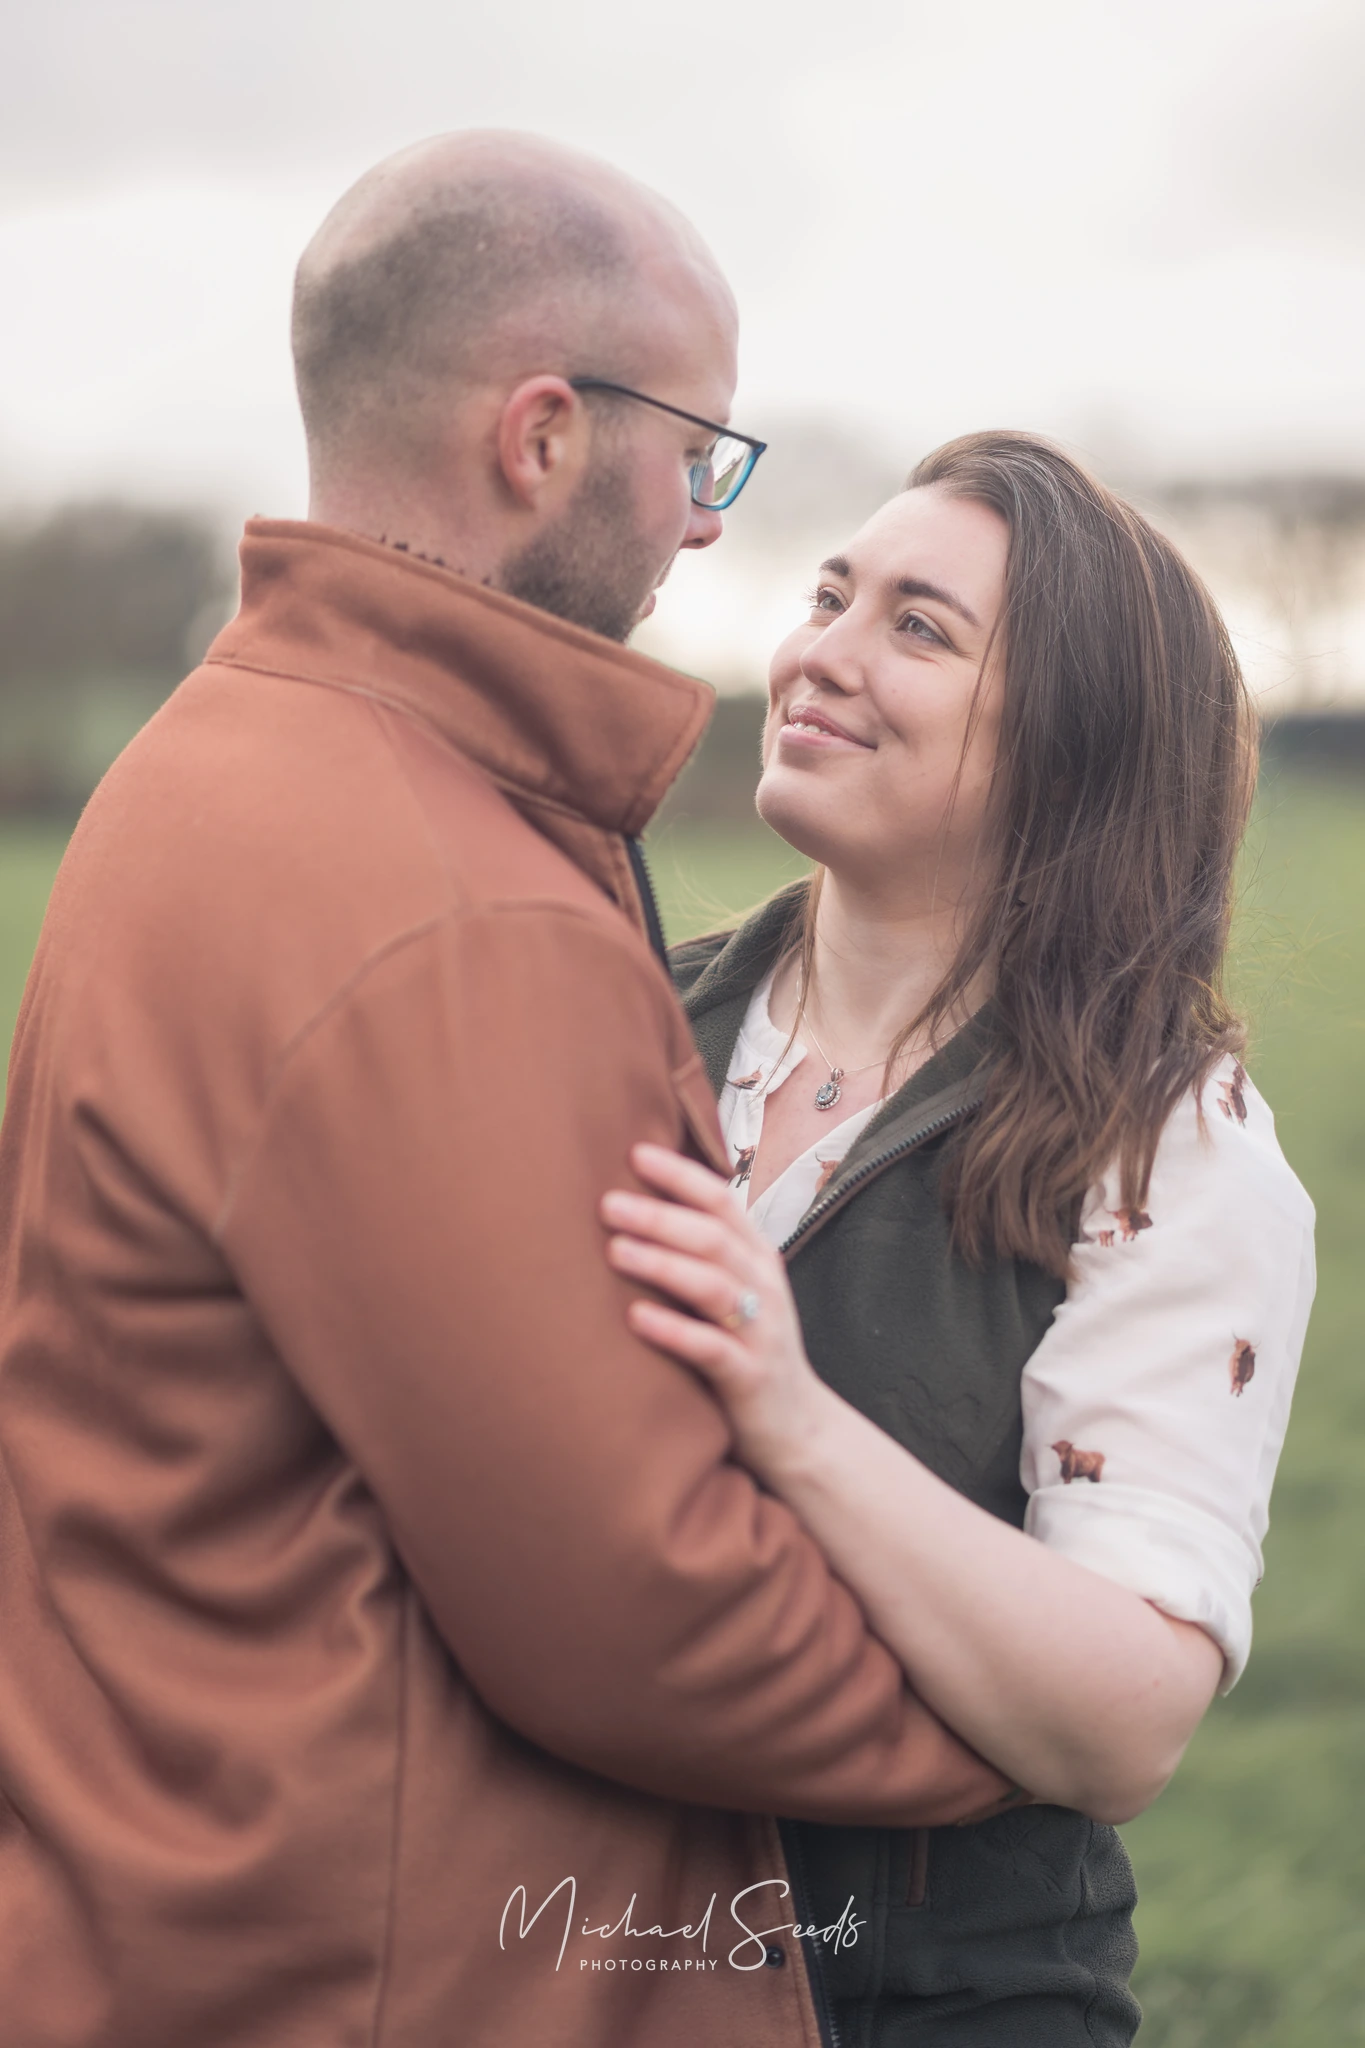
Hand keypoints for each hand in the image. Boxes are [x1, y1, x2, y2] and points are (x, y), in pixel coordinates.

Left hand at [601, 1143, 833, 1479]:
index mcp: (757, 1257)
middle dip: (660, 1216)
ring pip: (714, 1287)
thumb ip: (701, 1251)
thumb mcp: (735, 1291)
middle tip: (608, 1203)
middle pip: (713, 1238)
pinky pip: (712, 1349)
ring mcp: (761, 1331)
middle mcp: (764, 1286)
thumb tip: (634, 1203)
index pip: (722, 1201)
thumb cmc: (747, 1347)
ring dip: (663, 1264)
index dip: (681, 1175)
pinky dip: (674, 1331)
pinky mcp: (750, 1376)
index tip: (634, 1153)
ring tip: (615, 1251)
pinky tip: (636, 1319)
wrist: (798, 1426)